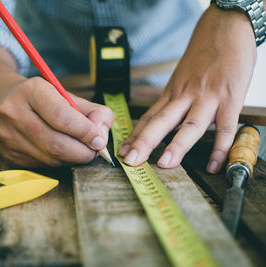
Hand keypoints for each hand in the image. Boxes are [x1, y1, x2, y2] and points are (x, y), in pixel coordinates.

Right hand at [0, 76, 113, 166]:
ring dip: (73, 159)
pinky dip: (59, 162)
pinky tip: (61, 151)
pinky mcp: (9, 154)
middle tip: (94, 151)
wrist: (4, 101)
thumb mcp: (69, 95)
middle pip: (56, 144)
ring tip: (80, 150)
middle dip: (83, 152)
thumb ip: (93, 112)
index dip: (85, 132)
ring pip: (51, 158)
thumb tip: (101, 136)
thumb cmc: (43, 99)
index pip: (62, 117)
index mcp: (32, 91)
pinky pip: (43, 165)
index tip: (99, 140)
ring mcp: (9, 136)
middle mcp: (15, 113)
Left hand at [118, 4, 256, 172]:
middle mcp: (186, 95)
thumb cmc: (203, 55)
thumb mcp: (181, 76)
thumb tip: (162, 120)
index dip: (134, 136)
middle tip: (131, 160)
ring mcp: (208, 97)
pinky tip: (212, 164)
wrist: (226, 28)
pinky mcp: (230, 98)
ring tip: (164, 163)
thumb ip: (174, 99)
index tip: (122, 151)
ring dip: (177, 145)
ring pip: (190, 124)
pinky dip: (220, 148)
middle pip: (162, 121)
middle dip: (144, 142)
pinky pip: (225, 127)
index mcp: (172, 92)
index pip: (149, 117)